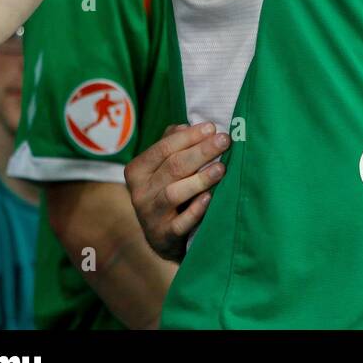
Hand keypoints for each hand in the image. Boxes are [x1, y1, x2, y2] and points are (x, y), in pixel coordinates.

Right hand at [124, 122, 229, 261]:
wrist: (162, 237)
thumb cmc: (167, 190)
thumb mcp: (163, 166)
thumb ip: (172, 143)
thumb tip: (187, 126)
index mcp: (138, 170)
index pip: (164, 148)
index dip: (189, 136)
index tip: (212, 127)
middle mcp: (140, 192)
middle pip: (173, 167)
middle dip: (201, 151)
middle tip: (224, 140)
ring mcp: (151, 215)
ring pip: (173, 193)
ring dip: (199, 179)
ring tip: (221, 168)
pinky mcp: (164, 236)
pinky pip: (179, 224)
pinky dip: (195, 211)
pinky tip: (209, 198)